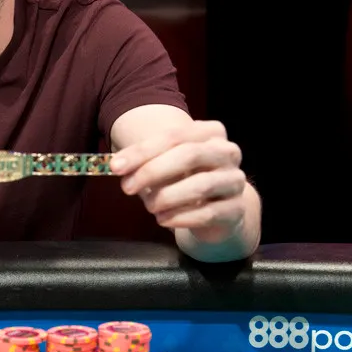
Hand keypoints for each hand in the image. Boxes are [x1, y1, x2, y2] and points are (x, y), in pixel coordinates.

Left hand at [110, 120, 246, 240]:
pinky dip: (180, 217)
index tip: (115, 166)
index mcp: (210, 132)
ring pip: (200, 185)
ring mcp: (235, 181)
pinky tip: (164, 219)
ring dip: (166, 197)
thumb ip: (146, 162)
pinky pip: (207, 213)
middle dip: (152, 171)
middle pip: (189, 155)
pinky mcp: (236, 210)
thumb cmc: (187, 179)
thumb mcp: (167, 164)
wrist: (219, 209)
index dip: (142, 151)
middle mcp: (227, 152)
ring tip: (149, 207)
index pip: (174, 135)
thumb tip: (118, 167)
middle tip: (127, 187)